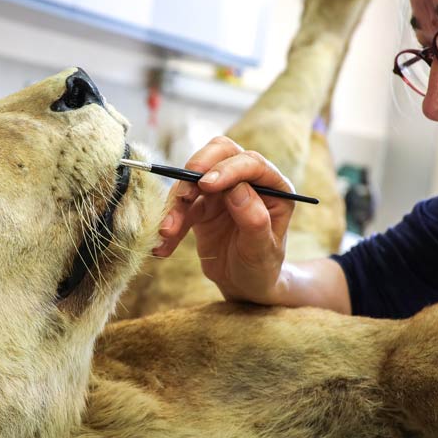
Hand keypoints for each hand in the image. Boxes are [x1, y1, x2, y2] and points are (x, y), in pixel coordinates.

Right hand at [153, 136, 294, 304]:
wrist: (245, 284)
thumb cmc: (261, 266)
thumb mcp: (262, 249)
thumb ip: (254, 219)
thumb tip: (236, 190)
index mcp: (273, 186)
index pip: (250, 163)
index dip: (227, 168)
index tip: (205, 183)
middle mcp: (248, 181)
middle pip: (220, 152)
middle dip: (198, 166)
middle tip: (184, 191)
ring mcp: (223, 191)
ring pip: (194, 178)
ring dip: (177, 202)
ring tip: (167, 232)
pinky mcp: (202, 204)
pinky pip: (181, 204)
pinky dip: (170, 221)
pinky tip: (164, 245)